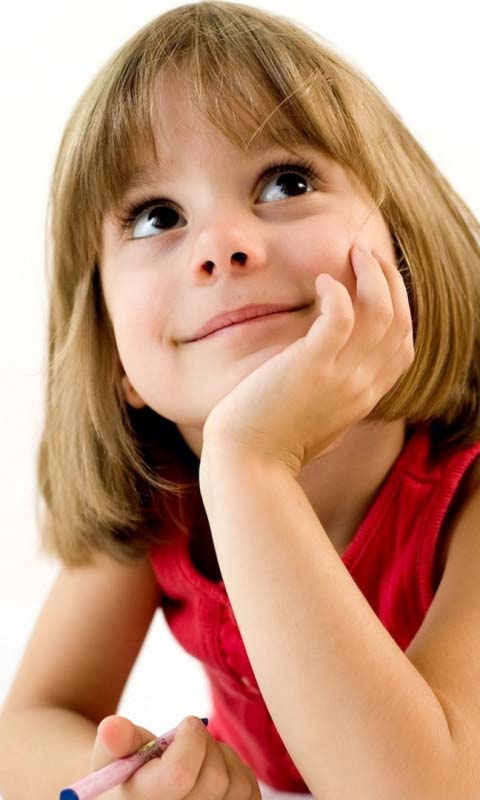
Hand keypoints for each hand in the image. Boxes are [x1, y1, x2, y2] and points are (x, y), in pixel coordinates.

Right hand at [92, 714, 261, 799]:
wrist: (142, 798)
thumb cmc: (130, 772)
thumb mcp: (115, 754)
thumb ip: (118, 740)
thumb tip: (111, 727)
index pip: (179, 775)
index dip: (190, 740)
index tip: (187, 725)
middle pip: (213, 780)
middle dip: (204, 745)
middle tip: (190, 739)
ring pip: (236, 785)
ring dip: (221, 757)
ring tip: (198, 758)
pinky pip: (250, 792)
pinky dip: (236, 771)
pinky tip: (213, 773)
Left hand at [202, 244, 414, 476]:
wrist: (248, 464)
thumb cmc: (271, 443)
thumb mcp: (319, 421)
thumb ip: (335, 398)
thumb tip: (331, 378)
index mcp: (365, 398)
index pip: (404, 347)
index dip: (400, 309)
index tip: (381, 283)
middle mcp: (362, 386)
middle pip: (399, 323)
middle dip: (391, 282)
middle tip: (370, 254)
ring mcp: (341, 377)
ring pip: (380, 314)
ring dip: (372, 276)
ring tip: (355, 252)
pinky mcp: (311, 367)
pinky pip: (340, 317)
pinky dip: (338, 292)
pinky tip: (322, 280)